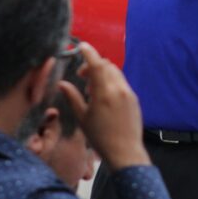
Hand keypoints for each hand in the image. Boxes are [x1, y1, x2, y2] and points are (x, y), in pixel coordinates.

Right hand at [58, 42, 150, 170]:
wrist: (125, 151)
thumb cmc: (100, 137)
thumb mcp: (82, 117)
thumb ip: (73, 97)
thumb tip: (62, 83)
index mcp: (104, 92)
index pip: (97, 64)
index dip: (89, 53)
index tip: (82, 46)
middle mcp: (119, 89)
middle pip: (107, 66)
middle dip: (94, 65)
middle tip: (83, 76)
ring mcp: (129, 93)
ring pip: (116, 73)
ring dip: (103, 74)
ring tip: (92, 90)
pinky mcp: (135, 99)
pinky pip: (122, 83)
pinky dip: (112, 82)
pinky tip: (104, 97)